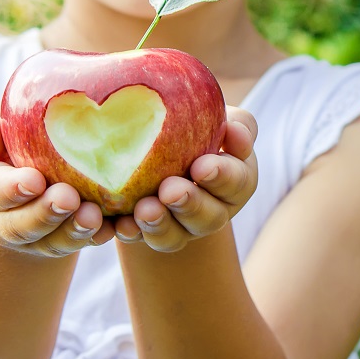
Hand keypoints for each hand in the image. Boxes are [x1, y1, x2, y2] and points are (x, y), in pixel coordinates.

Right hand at [0, 113, 116, 256]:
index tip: (35, 181)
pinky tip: (110, 229)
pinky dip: (94, 238)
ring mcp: (32, 237)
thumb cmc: (8, 143)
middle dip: (44, 214)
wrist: (25, 177)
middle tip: (68, 199)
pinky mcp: (61, 242)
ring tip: (93, 217)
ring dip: (72, 231)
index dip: (10, 189)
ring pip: (50, 242)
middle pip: (18, 226)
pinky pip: (77, 244)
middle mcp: (0, 220)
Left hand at [114, 106, 258, 251]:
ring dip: (160, 224)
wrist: (163, 145)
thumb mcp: (223, 119)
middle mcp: (213, 211)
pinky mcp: (152, 233)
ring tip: (145, 209)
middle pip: (209, 218)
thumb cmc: (201, 126)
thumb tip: (234, 129)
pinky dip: (132, 233)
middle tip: (170, 190)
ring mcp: (182, 227)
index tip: (202, 165)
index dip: (223, 177)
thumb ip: (238, 124)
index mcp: (236, 181)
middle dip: (190, 205)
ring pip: (176, 236)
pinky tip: (121, 224)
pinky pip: (142, 239)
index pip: (238, 182)